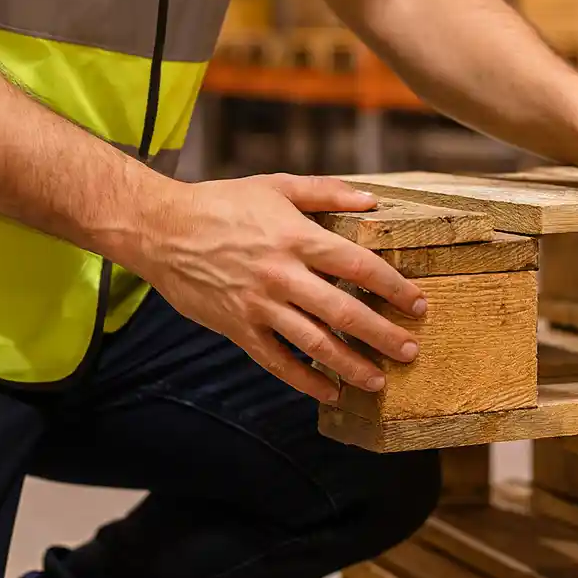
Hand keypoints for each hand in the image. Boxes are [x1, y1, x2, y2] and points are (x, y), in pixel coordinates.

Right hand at [129, 174, 425, 402]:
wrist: (161, 229)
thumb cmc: (222, 203)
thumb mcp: (276, 186)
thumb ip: (326, 192)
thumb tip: (371, 201)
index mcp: (297, 238)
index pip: (358, 266)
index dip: (393, 286)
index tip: (417, 303)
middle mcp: (282, 275)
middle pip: (344, 312)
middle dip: (382, 335)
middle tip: (410, 351)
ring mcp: (259, 306)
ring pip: (314, 343)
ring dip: (351, 365)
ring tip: (378, 381)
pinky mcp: (238, 328)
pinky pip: (277, 361)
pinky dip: (304, 379)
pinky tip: (328, 391)